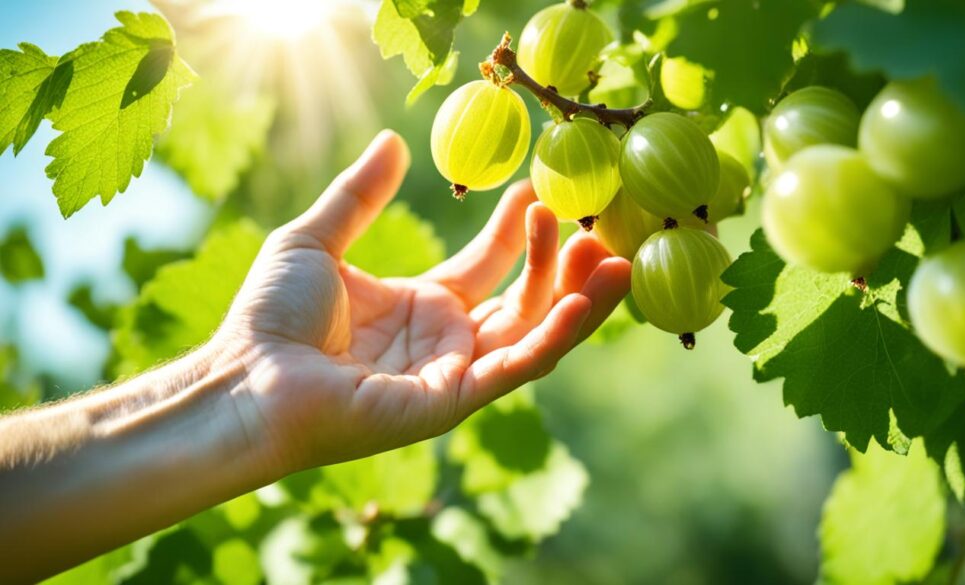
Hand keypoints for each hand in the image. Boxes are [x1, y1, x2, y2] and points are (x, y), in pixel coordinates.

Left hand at [218, 130, 630, 474]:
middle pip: (524, 299)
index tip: (540, 189)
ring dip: (576, 296)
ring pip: (535, 332)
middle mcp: (447, 341)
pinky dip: (556, 336)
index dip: (517, 230)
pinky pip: (518, 366)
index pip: (487, 264)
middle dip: (562, 263)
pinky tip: (584, 299)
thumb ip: (360, 195)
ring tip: (609, 252)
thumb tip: (393, 141)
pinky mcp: (454, 401)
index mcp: (421, 306)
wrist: (245, 377)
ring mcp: (454, 373)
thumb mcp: (316, 239)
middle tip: (591, 220)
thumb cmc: (271, 316)